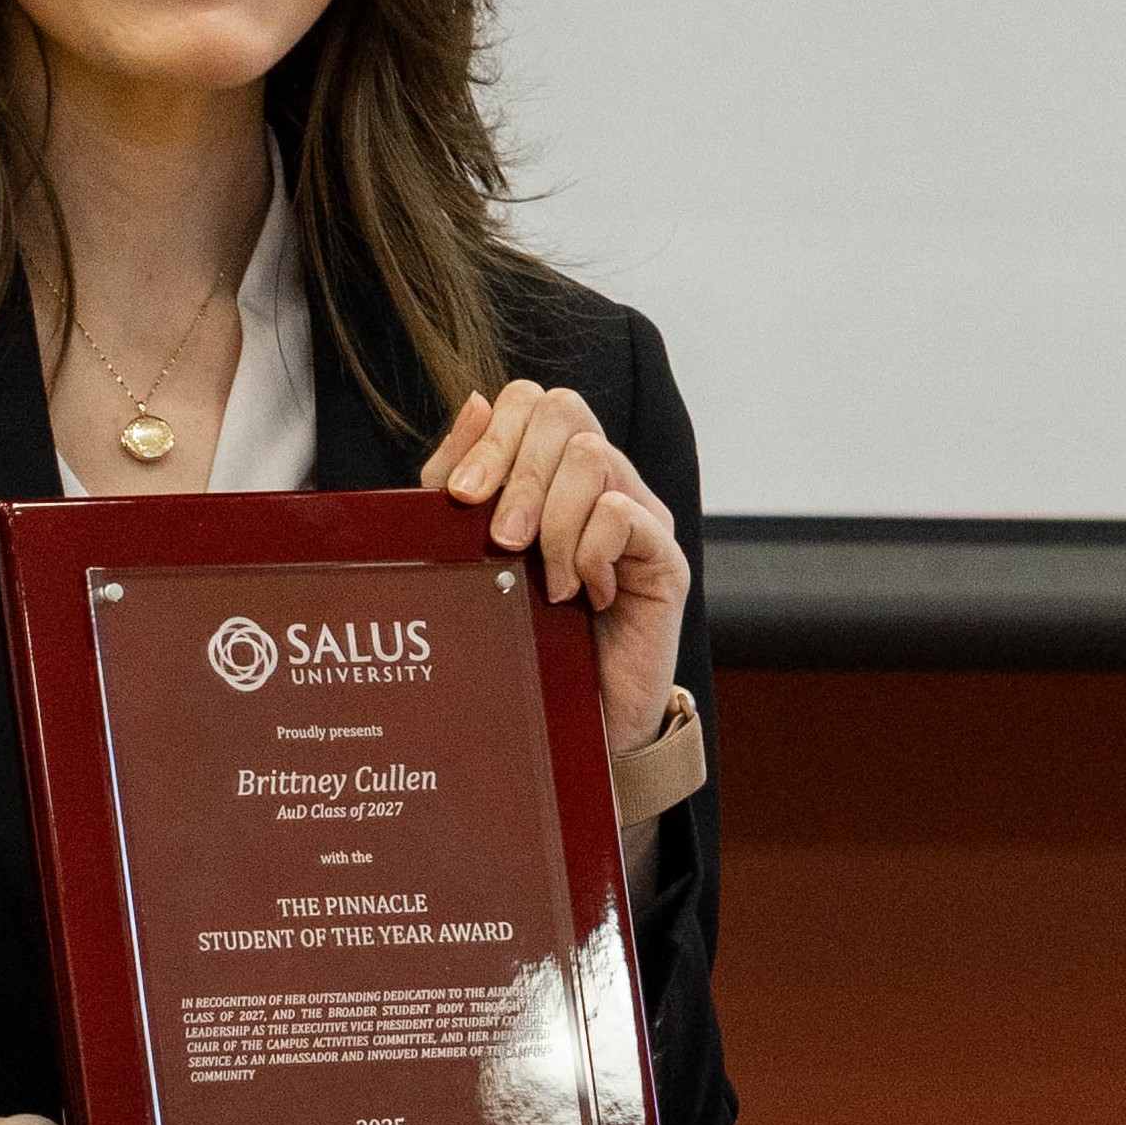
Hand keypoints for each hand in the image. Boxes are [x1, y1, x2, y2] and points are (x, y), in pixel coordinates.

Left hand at [420, 382, 688, 751]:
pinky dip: (589, 551)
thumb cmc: (519, 639)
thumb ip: (461, 482)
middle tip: (501, 540)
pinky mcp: (664, 556)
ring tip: (543, 581)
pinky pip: (622, 514)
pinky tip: (580, 595)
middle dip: (518, 473)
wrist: (568, 723)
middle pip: (564, 411)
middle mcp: (601, 481)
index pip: (532, 401)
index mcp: (551, 474)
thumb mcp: (469, 555)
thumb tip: (475, 403)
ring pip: (591, 457)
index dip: (493, 435)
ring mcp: (638, 514)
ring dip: (553, 521)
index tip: (462, 497)